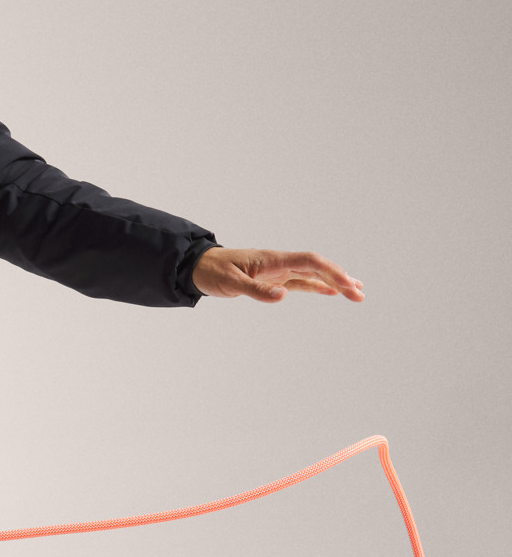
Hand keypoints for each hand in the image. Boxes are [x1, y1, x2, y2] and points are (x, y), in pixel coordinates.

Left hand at [191, 247, 362, 304]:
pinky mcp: (273, 279)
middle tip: (360, 294)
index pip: (310, 262)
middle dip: (340, 278)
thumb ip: (256, 290)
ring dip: (334, 282)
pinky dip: (317, 286)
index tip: (346, 285)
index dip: (331, 272)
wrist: (197, 266)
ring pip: (313, 274)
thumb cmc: (212, 271)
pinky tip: (331, 292)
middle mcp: (280, 263)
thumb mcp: (230, 283)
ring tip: (356, 292)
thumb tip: (283, 296)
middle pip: (317, 267)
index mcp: (273, 260)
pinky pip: (301, 282)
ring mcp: (278, 271)